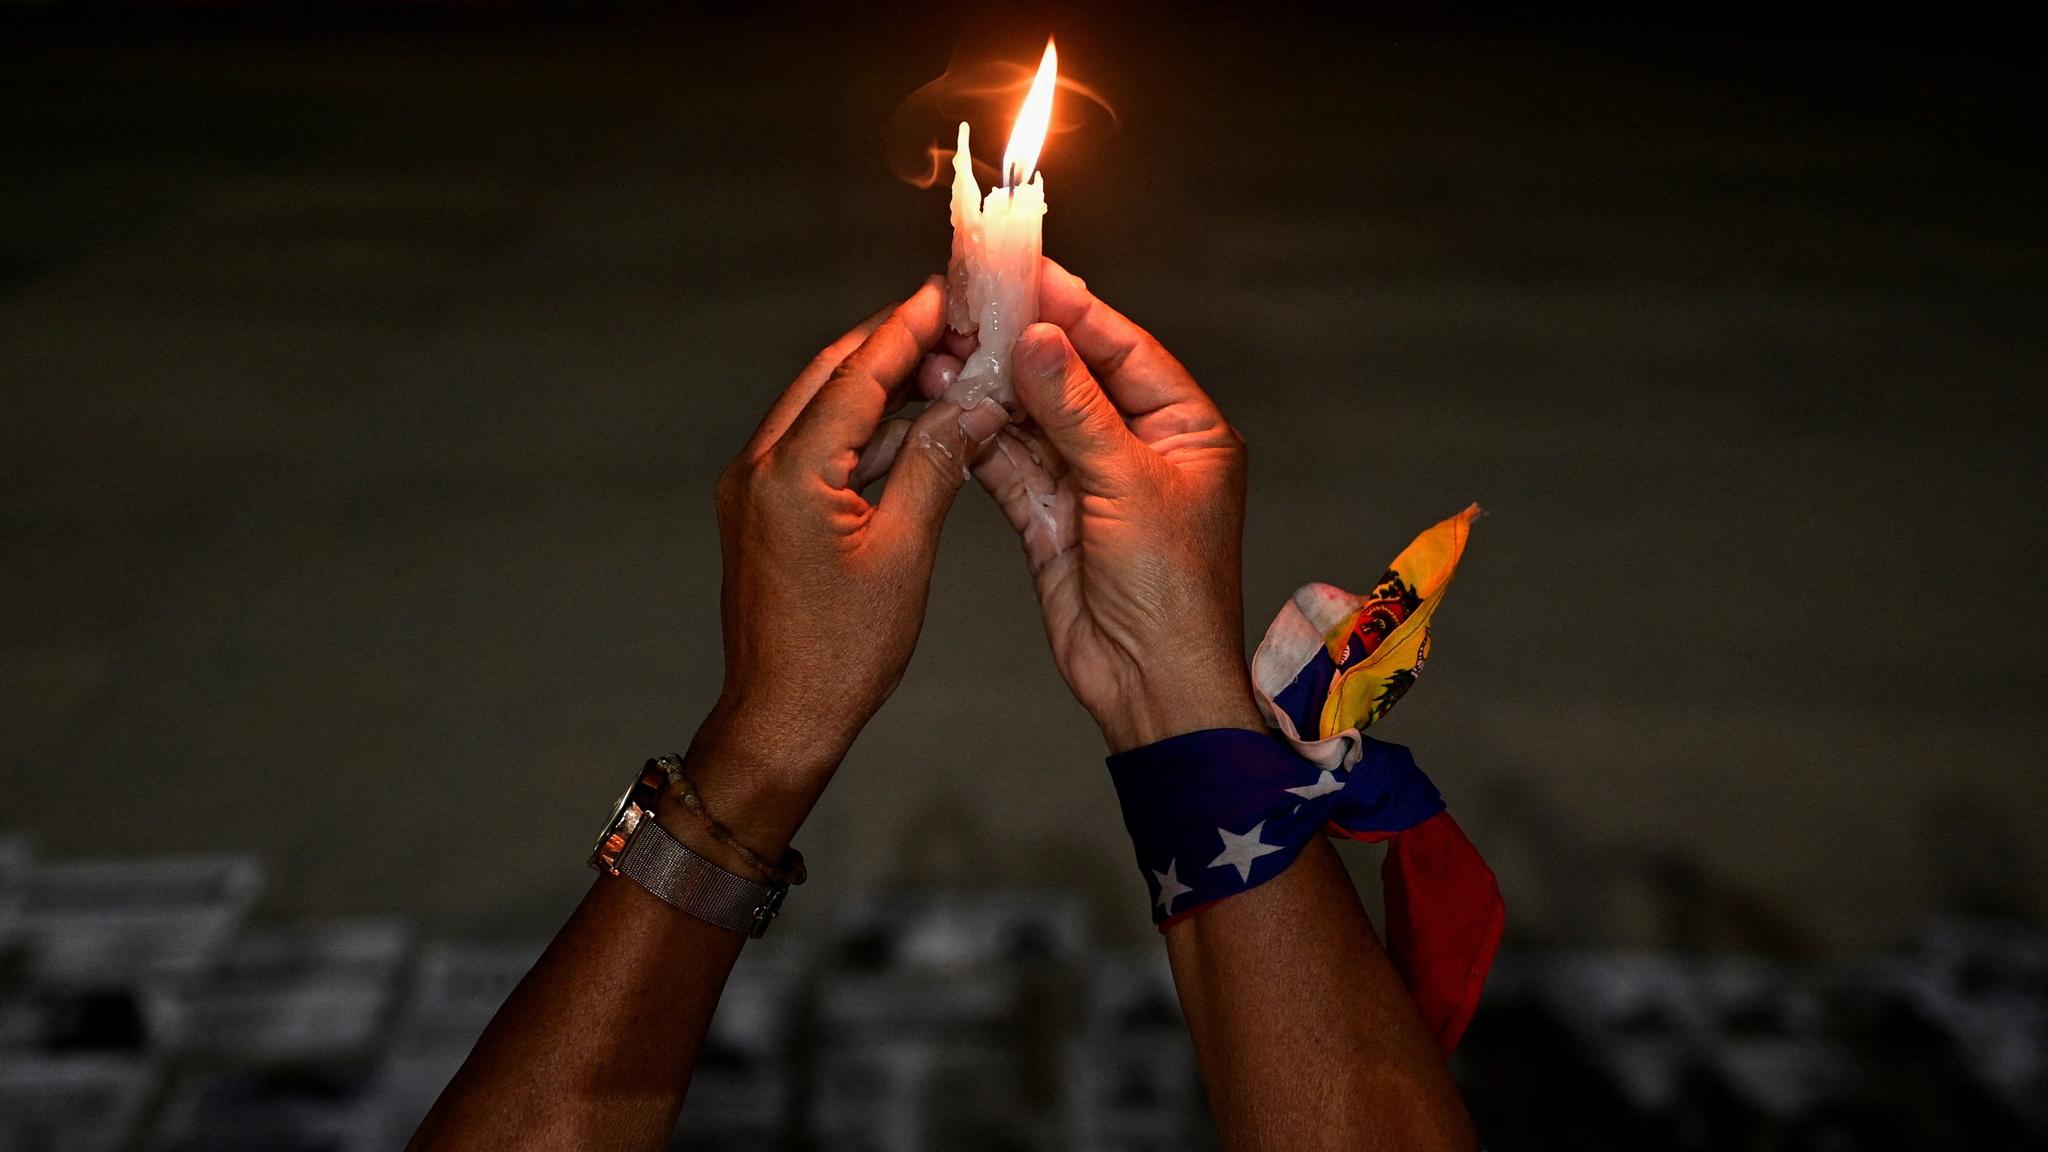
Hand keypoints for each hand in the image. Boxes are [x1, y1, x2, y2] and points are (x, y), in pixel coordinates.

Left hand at [690, 279, 1008, 845]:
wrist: (782, 718)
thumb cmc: (841, 652)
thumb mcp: (905, 552)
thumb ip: (935, 465)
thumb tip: (972, 405)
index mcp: (790, 472)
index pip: (857, 374)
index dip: (908, 328)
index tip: (947, 293)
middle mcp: (758, 468)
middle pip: (831, 377)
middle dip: (892, 346)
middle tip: (951, 321)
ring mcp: (754, 491)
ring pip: (822, 412)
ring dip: (880, 390)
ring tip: (945, 369)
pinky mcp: (762, 514)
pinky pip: (815, 452)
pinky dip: (862, 435)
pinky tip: (912, 428)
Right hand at [933, 260, 1265, 751]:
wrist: (1150, 684)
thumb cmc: (1173, 594)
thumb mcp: (1130, 487)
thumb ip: (1078, 411)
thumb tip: (1039, 340)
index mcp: (1185, 429)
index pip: (1124, 348)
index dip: (1073, 308)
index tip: (1024, 271)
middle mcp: (1139, 447)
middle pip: (1073, 376)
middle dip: (1021, 344)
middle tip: (969, 304)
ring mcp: (1091, 482)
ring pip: (1034, 418)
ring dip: (991, 389)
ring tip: (945, 350)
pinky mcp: (1050, 517)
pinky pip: (1010, 464)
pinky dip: (980, 438)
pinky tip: (948, 405)